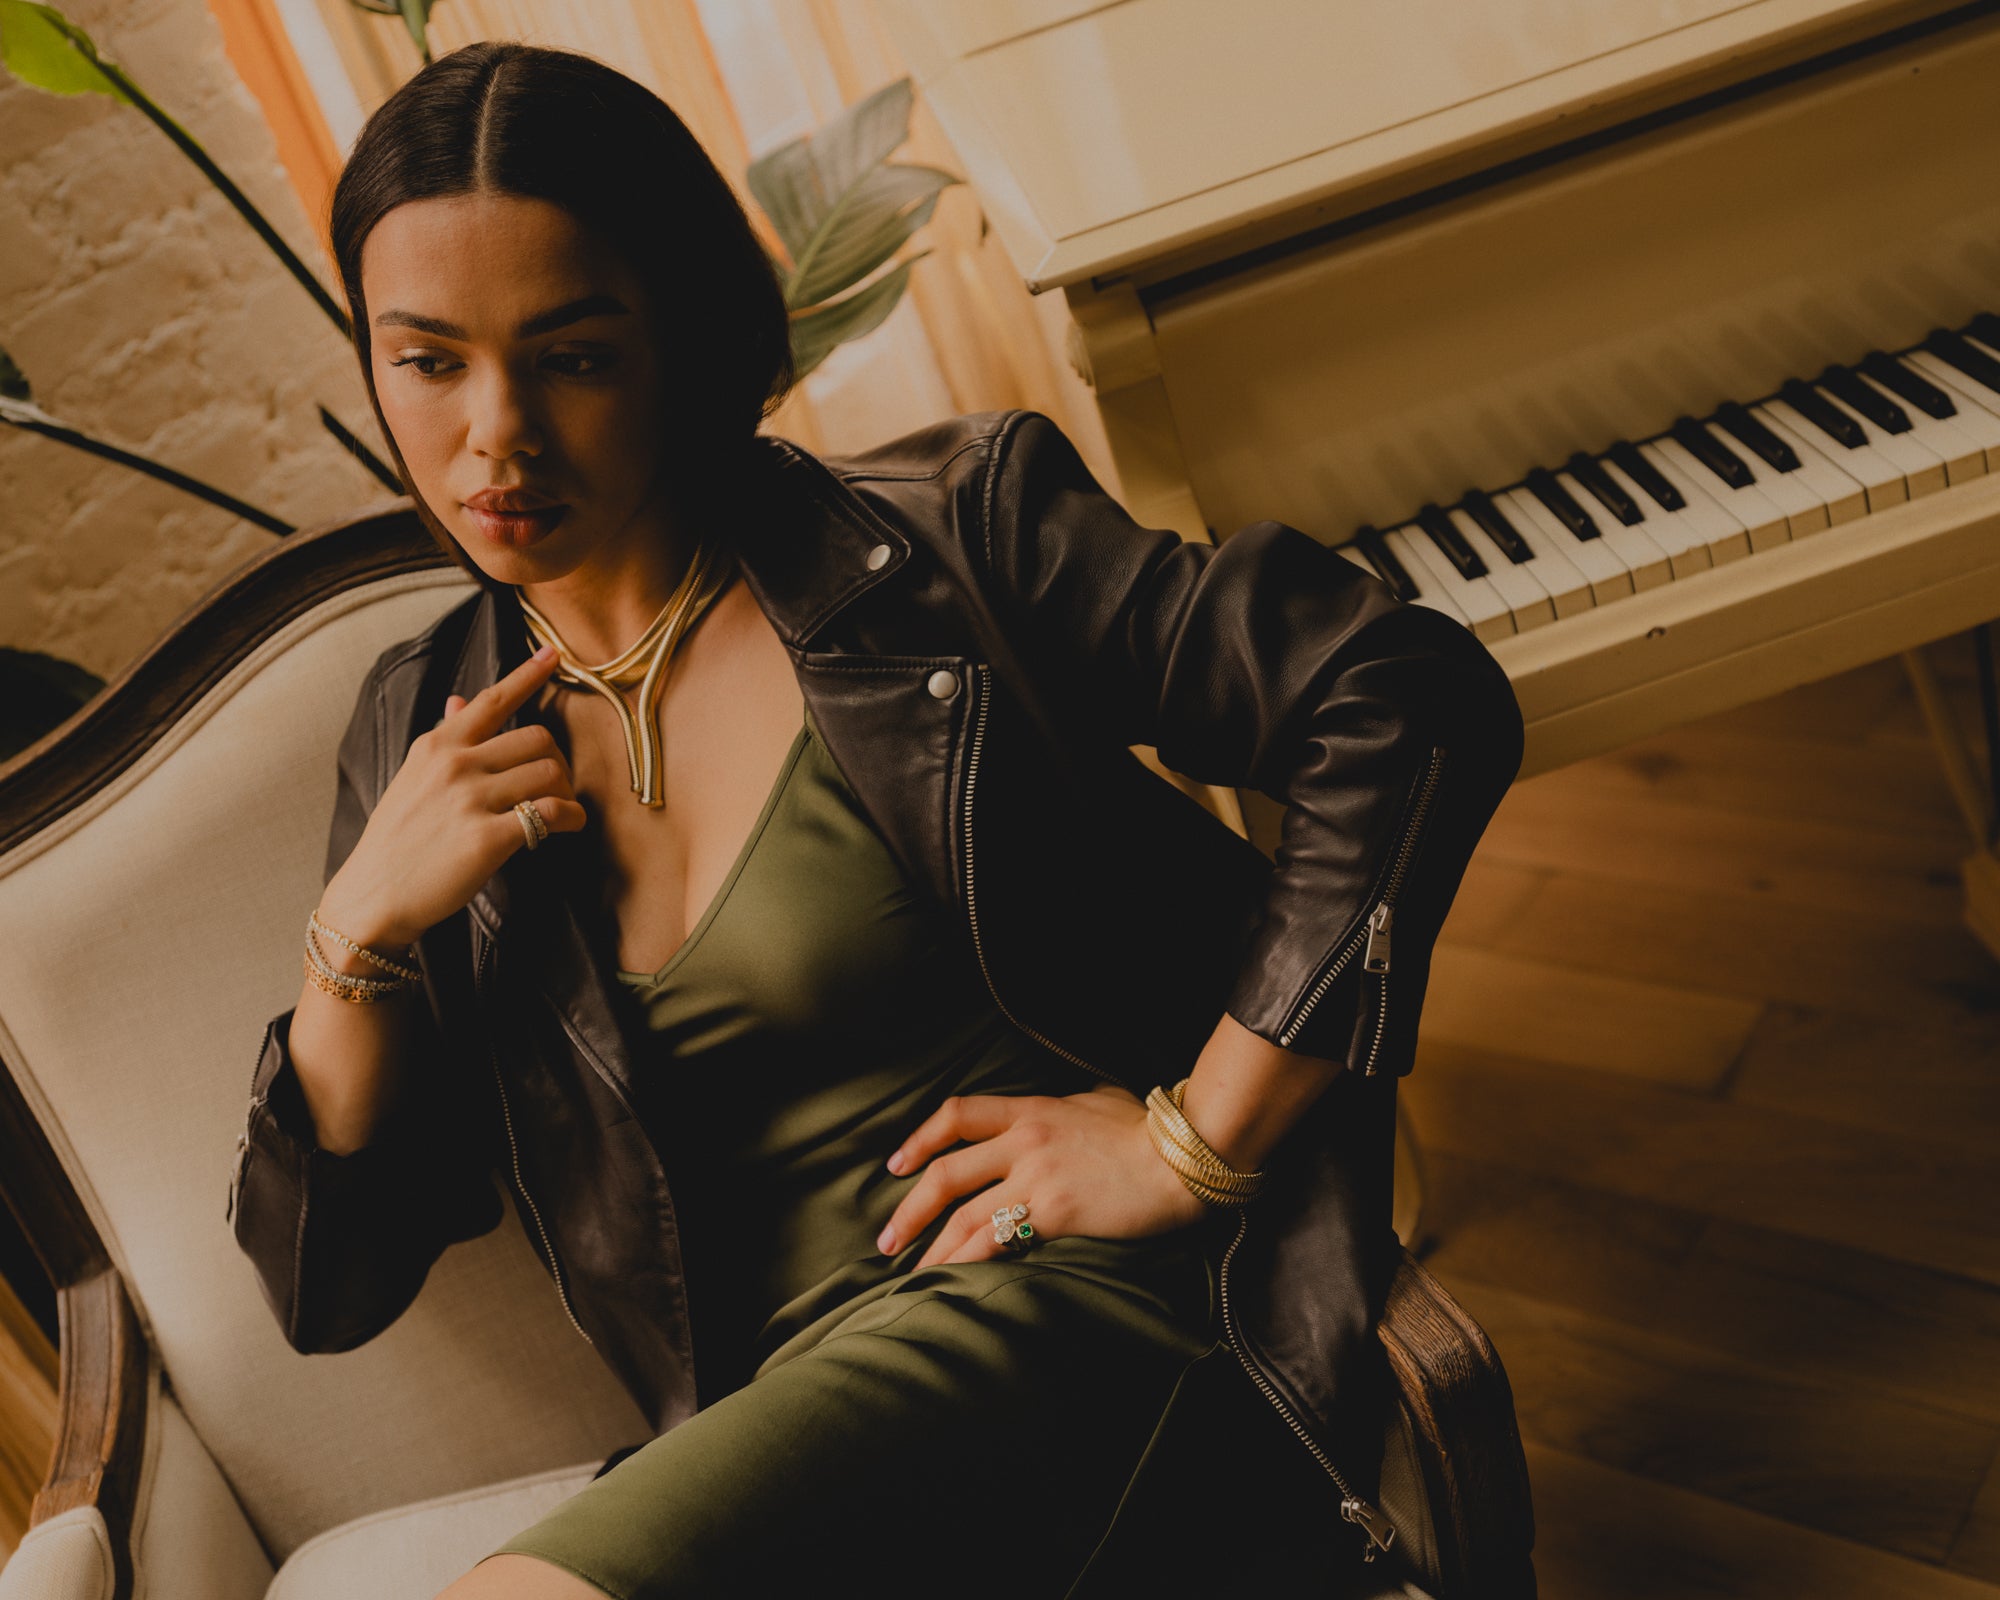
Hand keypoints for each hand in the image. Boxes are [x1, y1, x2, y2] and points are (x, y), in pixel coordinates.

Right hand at [318, 645, 586, 947]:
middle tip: (554, 785)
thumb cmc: (396, 840)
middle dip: (556, 760)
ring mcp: (471, 799)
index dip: (527, 675)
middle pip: (537, 738)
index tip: (553, 654)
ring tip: (559, 810)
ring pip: (549, 772)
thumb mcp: (411, 778)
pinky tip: (568, 825)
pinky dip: (570, 817)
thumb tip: (459, 699)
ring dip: (565, 791)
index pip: (491, 700)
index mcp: (437, 744)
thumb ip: (443, 740)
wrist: (373, 897)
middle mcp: (455, 764)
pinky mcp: (488, 837)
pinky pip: (551, 813)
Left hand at [876, 1083, 1208, 1269]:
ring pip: (964, 1214)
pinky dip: (968, 1262)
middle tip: (888, 1238)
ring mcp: (1036, 1176)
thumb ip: (1068, 1105)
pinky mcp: (1054, 1211)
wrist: (1182, 1157)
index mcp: (1031, 1109)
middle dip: (910, 1209)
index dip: (920, 1139)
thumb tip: (1067, 1108)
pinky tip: (953, 1282)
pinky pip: (997, 1240)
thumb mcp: (1099, 1098)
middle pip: (947, 1173)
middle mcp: (1024, 1140)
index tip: (898, 1165)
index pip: (957, 1115)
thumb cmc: (1148, 1130)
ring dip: (932, 1247)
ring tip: (910, 1276)